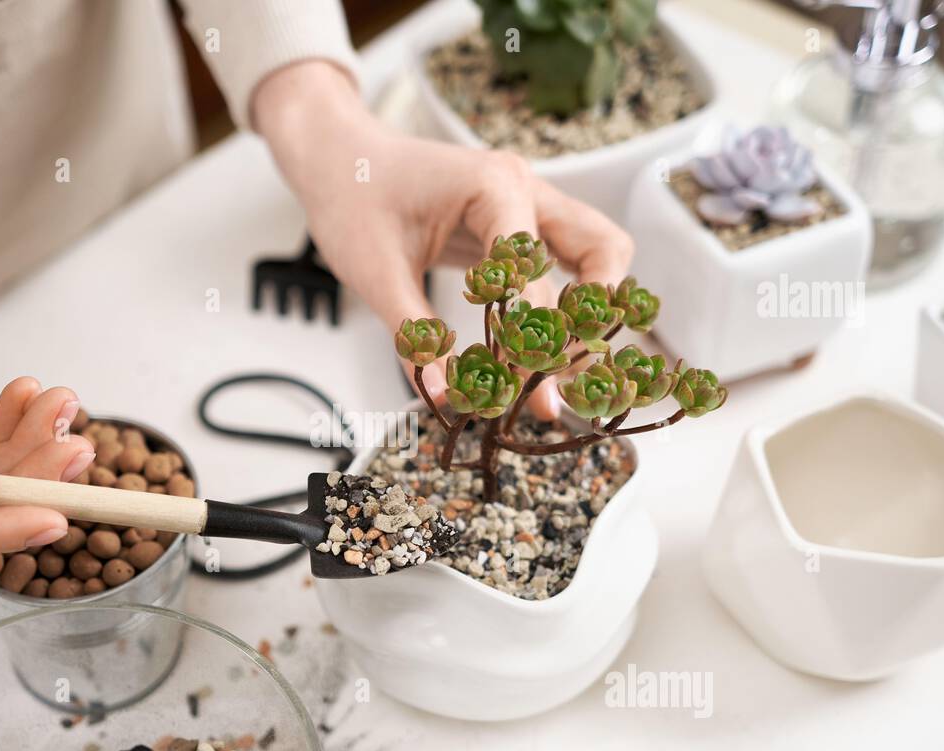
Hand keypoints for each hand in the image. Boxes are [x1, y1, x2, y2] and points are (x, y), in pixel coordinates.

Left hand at [253, 61, 633, 420]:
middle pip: (603, 252)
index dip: (528, 336)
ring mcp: (531, 204)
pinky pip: (569, 262)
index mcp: (494, 187)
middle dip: (589, 321)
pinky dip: (569, 304)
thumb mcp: (375, 273)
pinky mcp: (521, 225)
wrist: (340, 160)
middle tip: (560, 382)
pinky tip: (548, 349)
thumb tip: (442, 396)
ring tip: (562, 373)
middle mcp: (527, 190)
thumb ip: (414, 335)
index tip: (512, 388)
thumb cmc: (352, 199)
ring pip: (599, 255)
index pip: (534, 272)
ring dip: (590, 313)